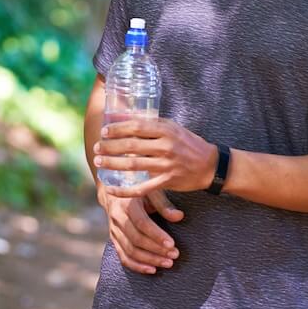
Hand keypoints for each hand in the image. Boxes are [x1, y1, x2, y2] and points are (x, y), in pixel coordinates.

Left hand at [94, 118, 217, 197]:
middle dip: (110, 146)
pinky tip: (111, 189)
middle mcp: (165, 146)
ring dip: (112, 164)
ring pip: (133, 165)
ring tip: (98, 161)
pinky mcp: (167, 182)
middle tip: (97, 147)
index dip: (117, 129)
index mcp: (166, 130)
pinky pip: (142, 188)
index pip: (136, 127)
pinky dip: (124, 190)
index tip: (104, 131)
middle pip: (131, 146)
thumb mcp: (173, 127)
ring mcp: (166, 165)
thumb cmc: (188, 143)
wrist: (210, 165)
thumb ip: (152, 124)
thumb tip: (126, 117)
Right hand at [98, 186, 183, 274]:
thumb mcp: (151, 191)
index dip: (156, 235)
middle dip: (156, 249)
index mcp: (127, 203)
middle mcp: (117, 218)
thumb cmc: (138, 190)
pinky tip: (152, 270)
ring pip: (130, 250)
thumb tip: (179, 216)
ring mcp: (114, 230)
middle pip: (136, 239)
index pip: (141, 223)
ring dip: (150, 259)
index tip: (172, 244)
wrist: (115, 192)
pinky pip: (123, 257)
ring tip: (168, 263)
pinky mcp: (114, 240)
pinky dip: (137, 266)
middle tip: (174, 255)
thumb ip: (164, 204)